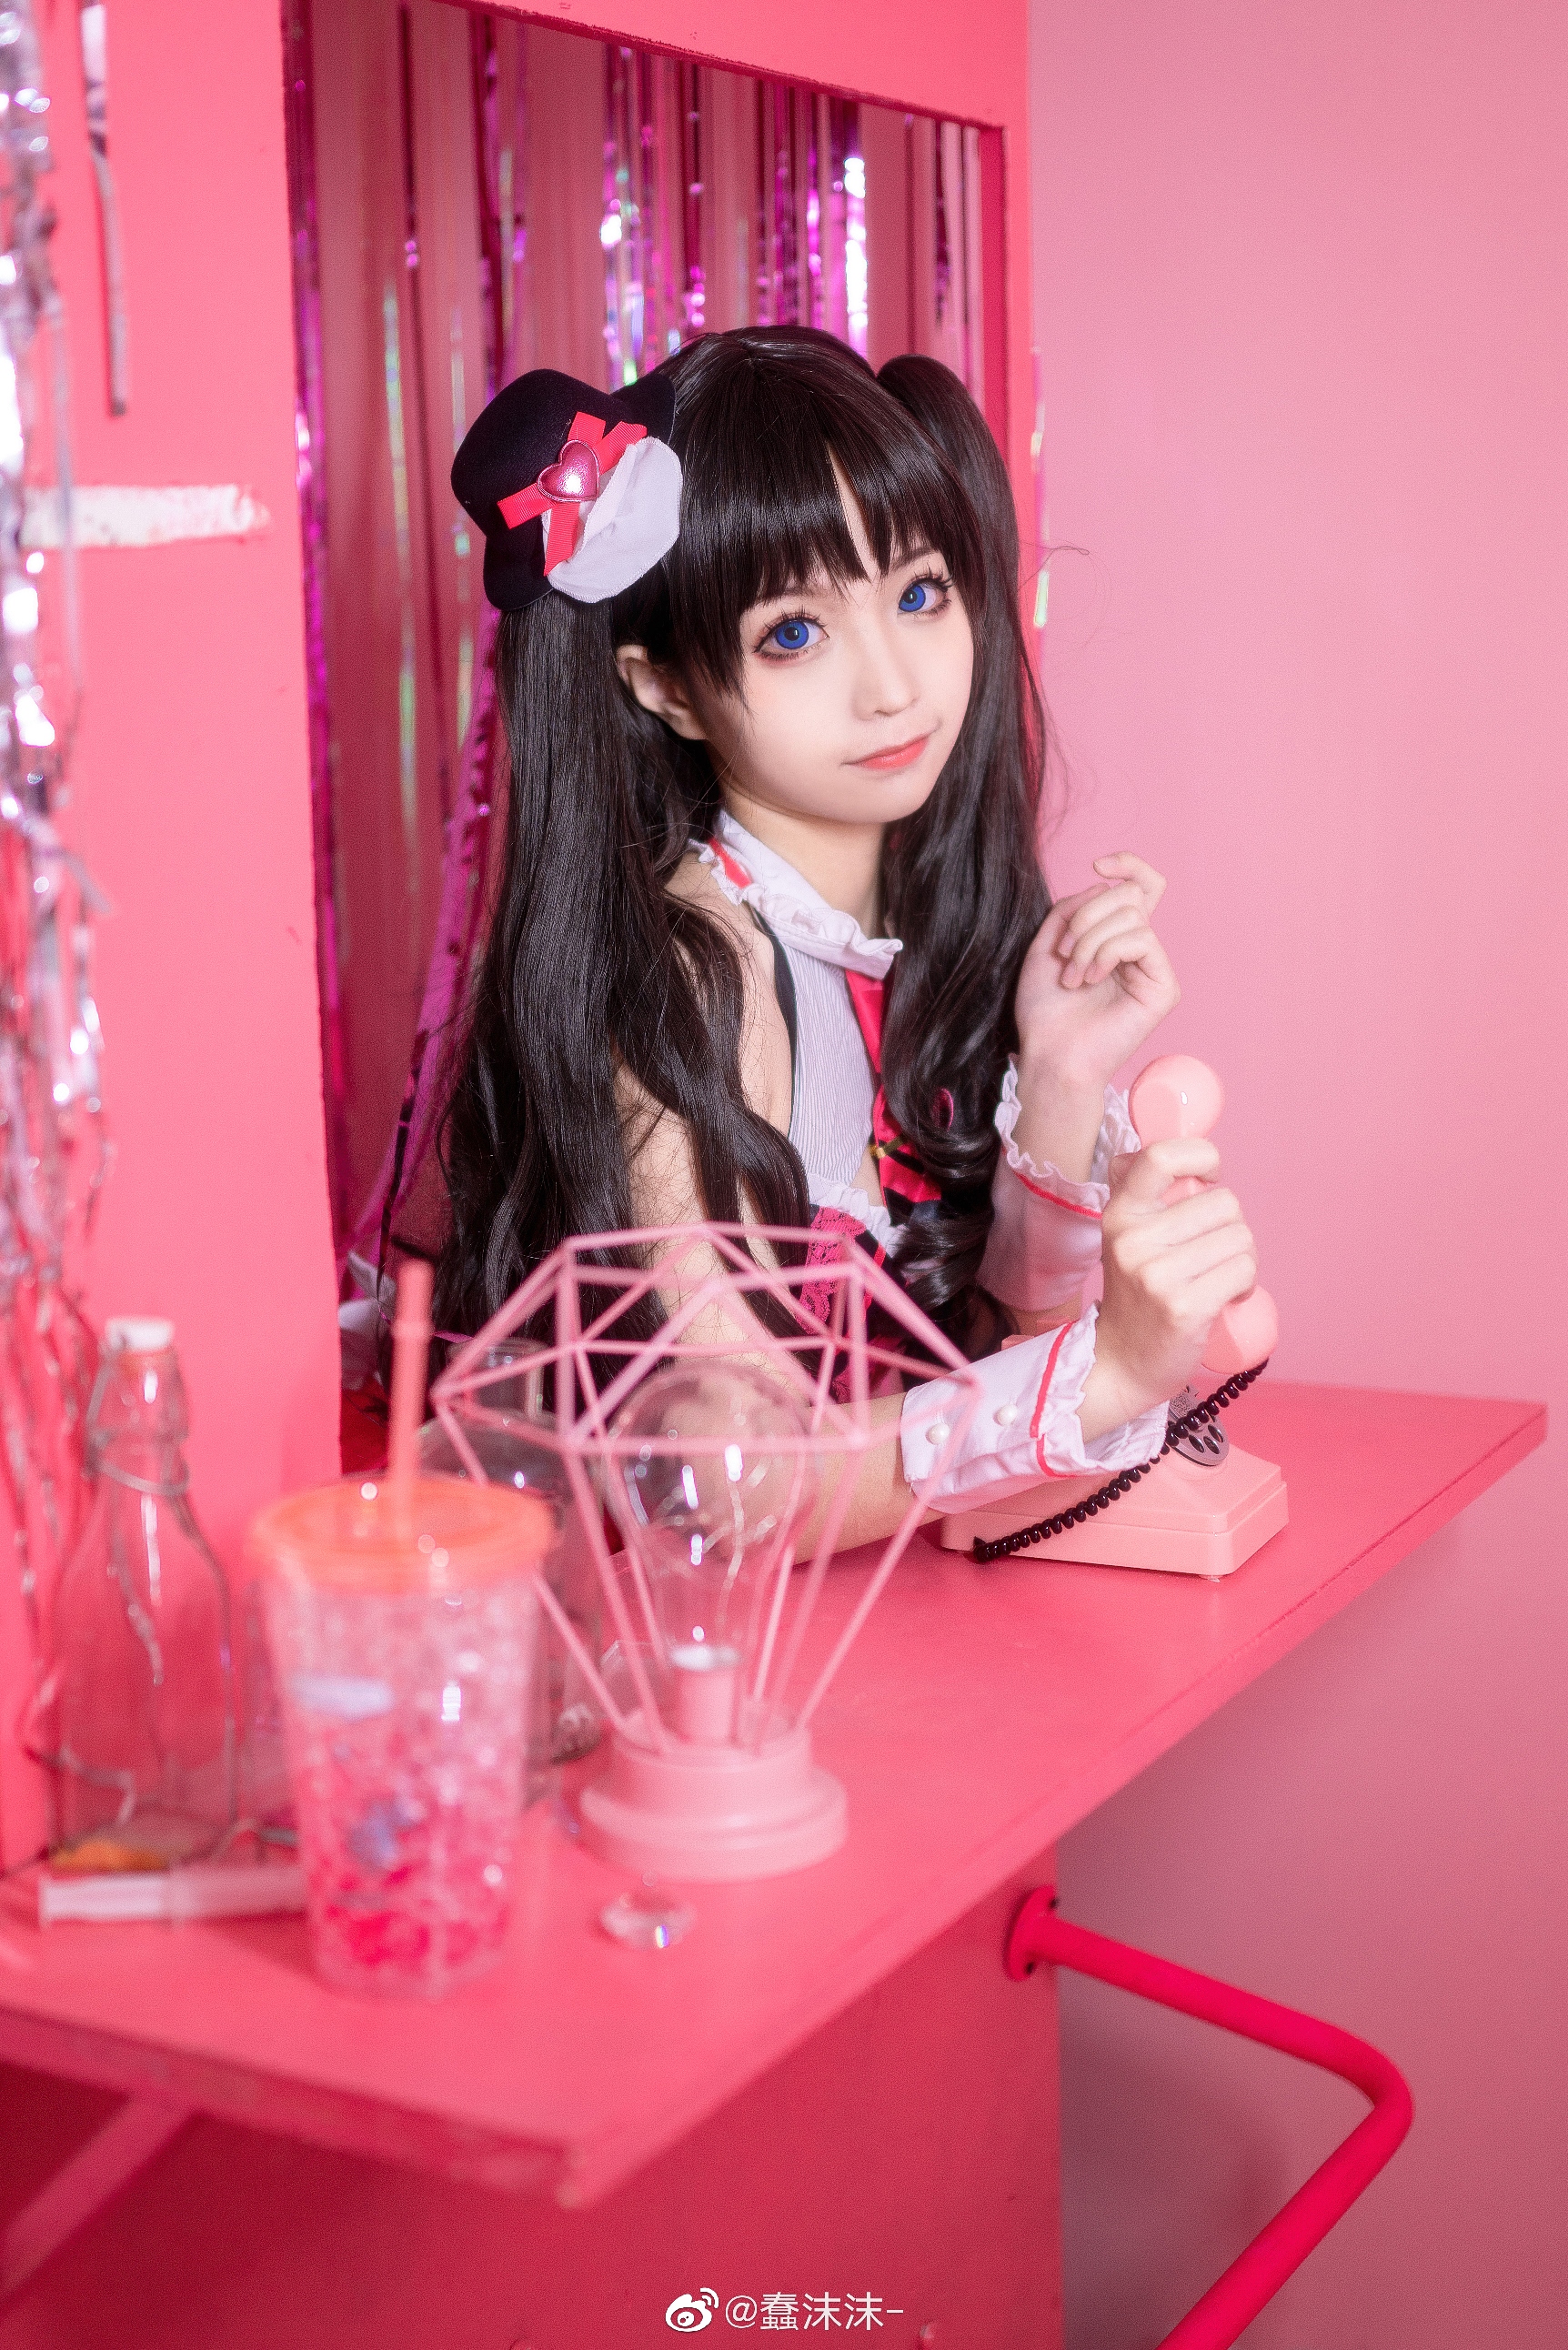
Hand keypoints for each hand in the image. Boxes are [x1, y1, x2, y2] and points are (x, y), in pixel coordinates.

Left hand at [1014, 852, 1179, 1099]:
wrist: (1049, 1055)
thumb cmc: (1045, 1010)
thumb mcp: (1047, 944)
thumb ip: (1072, 908)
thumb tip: (1102, 885)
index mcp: (1115, 937)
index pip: (1140, 885)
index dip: (1128, 863)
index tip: (1098, 863)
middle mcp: (1139, 949)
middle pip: (1130, 894)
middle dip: (1087, 915)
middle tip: (1065, 953)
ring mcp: (1154, 967)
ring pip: (1132, 916)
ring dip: (1090, 941)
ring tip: (1074, 976)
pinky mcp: (1164, 987)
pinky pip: (1142, 939)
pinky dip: (1108, 952)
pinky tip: (1092, 979)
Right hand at [1078, 1138, 1257, 1437]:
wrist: (1121, 1365)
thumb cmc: (1136, 1298)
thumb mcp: (1125, 1240)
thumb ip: (1137, 1197)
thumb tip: (1137, 1152)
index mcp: (1120, 1214)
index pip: (1161, 1157)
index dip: (1201, 1155)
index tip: (1210, 1176)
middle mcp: (1133, 1239)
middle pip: (1224, 1203)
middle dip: (1231, 1229)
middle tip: (1212, 1256)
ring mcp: (1157, 1274)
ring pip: (1240, 1238)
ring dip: (1241, 1259)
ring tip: (1217, 1280)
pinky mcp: (1184, 1306)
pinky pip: (1244, 1271)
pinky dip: (1246, 1285)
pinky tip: (1226, 1299)